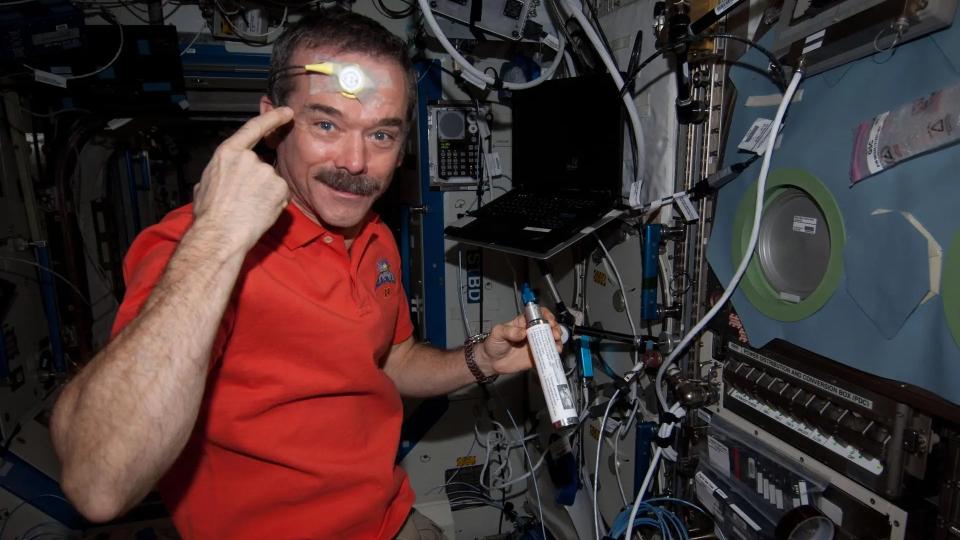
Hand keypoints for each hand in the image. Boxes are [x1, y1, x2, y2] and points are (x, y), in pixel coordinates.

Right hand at [192, 107, 294, 250]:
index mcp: (228, 154)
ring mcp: (266, 171)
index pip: (253, 128)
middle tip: (244, 201)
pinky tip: (260, 211)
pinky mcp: (279, 186)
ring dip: (266, 194)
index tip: (286, 112)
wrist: (220, 234)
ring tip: (249, 208)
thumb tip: (221, 177)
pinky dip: (275, 203)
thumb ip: (218, 174)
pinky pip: (282, 195)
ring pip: (273, 182)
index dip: (272, 118)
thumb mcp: (204, 185)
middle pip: (262, 166)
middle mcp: (249, 158)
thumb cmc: (210, 215)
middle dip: (258, 183)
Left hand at [478, 308, 563, 375]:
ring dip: (557, 340)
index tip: (549, 320)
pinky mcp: (536, 356)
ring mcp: (535, 344)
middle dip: (555, 328)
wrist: (491, 362)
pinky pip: (548, 353)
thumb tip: (522, 332)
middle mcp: (531, 333)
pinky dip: (554, 352)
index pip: (538, 314)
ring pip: (551, 339)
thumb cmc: (493, 344)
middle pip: (548, 326)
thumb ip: (509, 331)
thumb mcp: (497, 333)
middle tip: (555, 334)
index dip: (546, 315)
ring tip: (557, 343)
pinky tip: (555, 352)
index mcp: (523, 323)